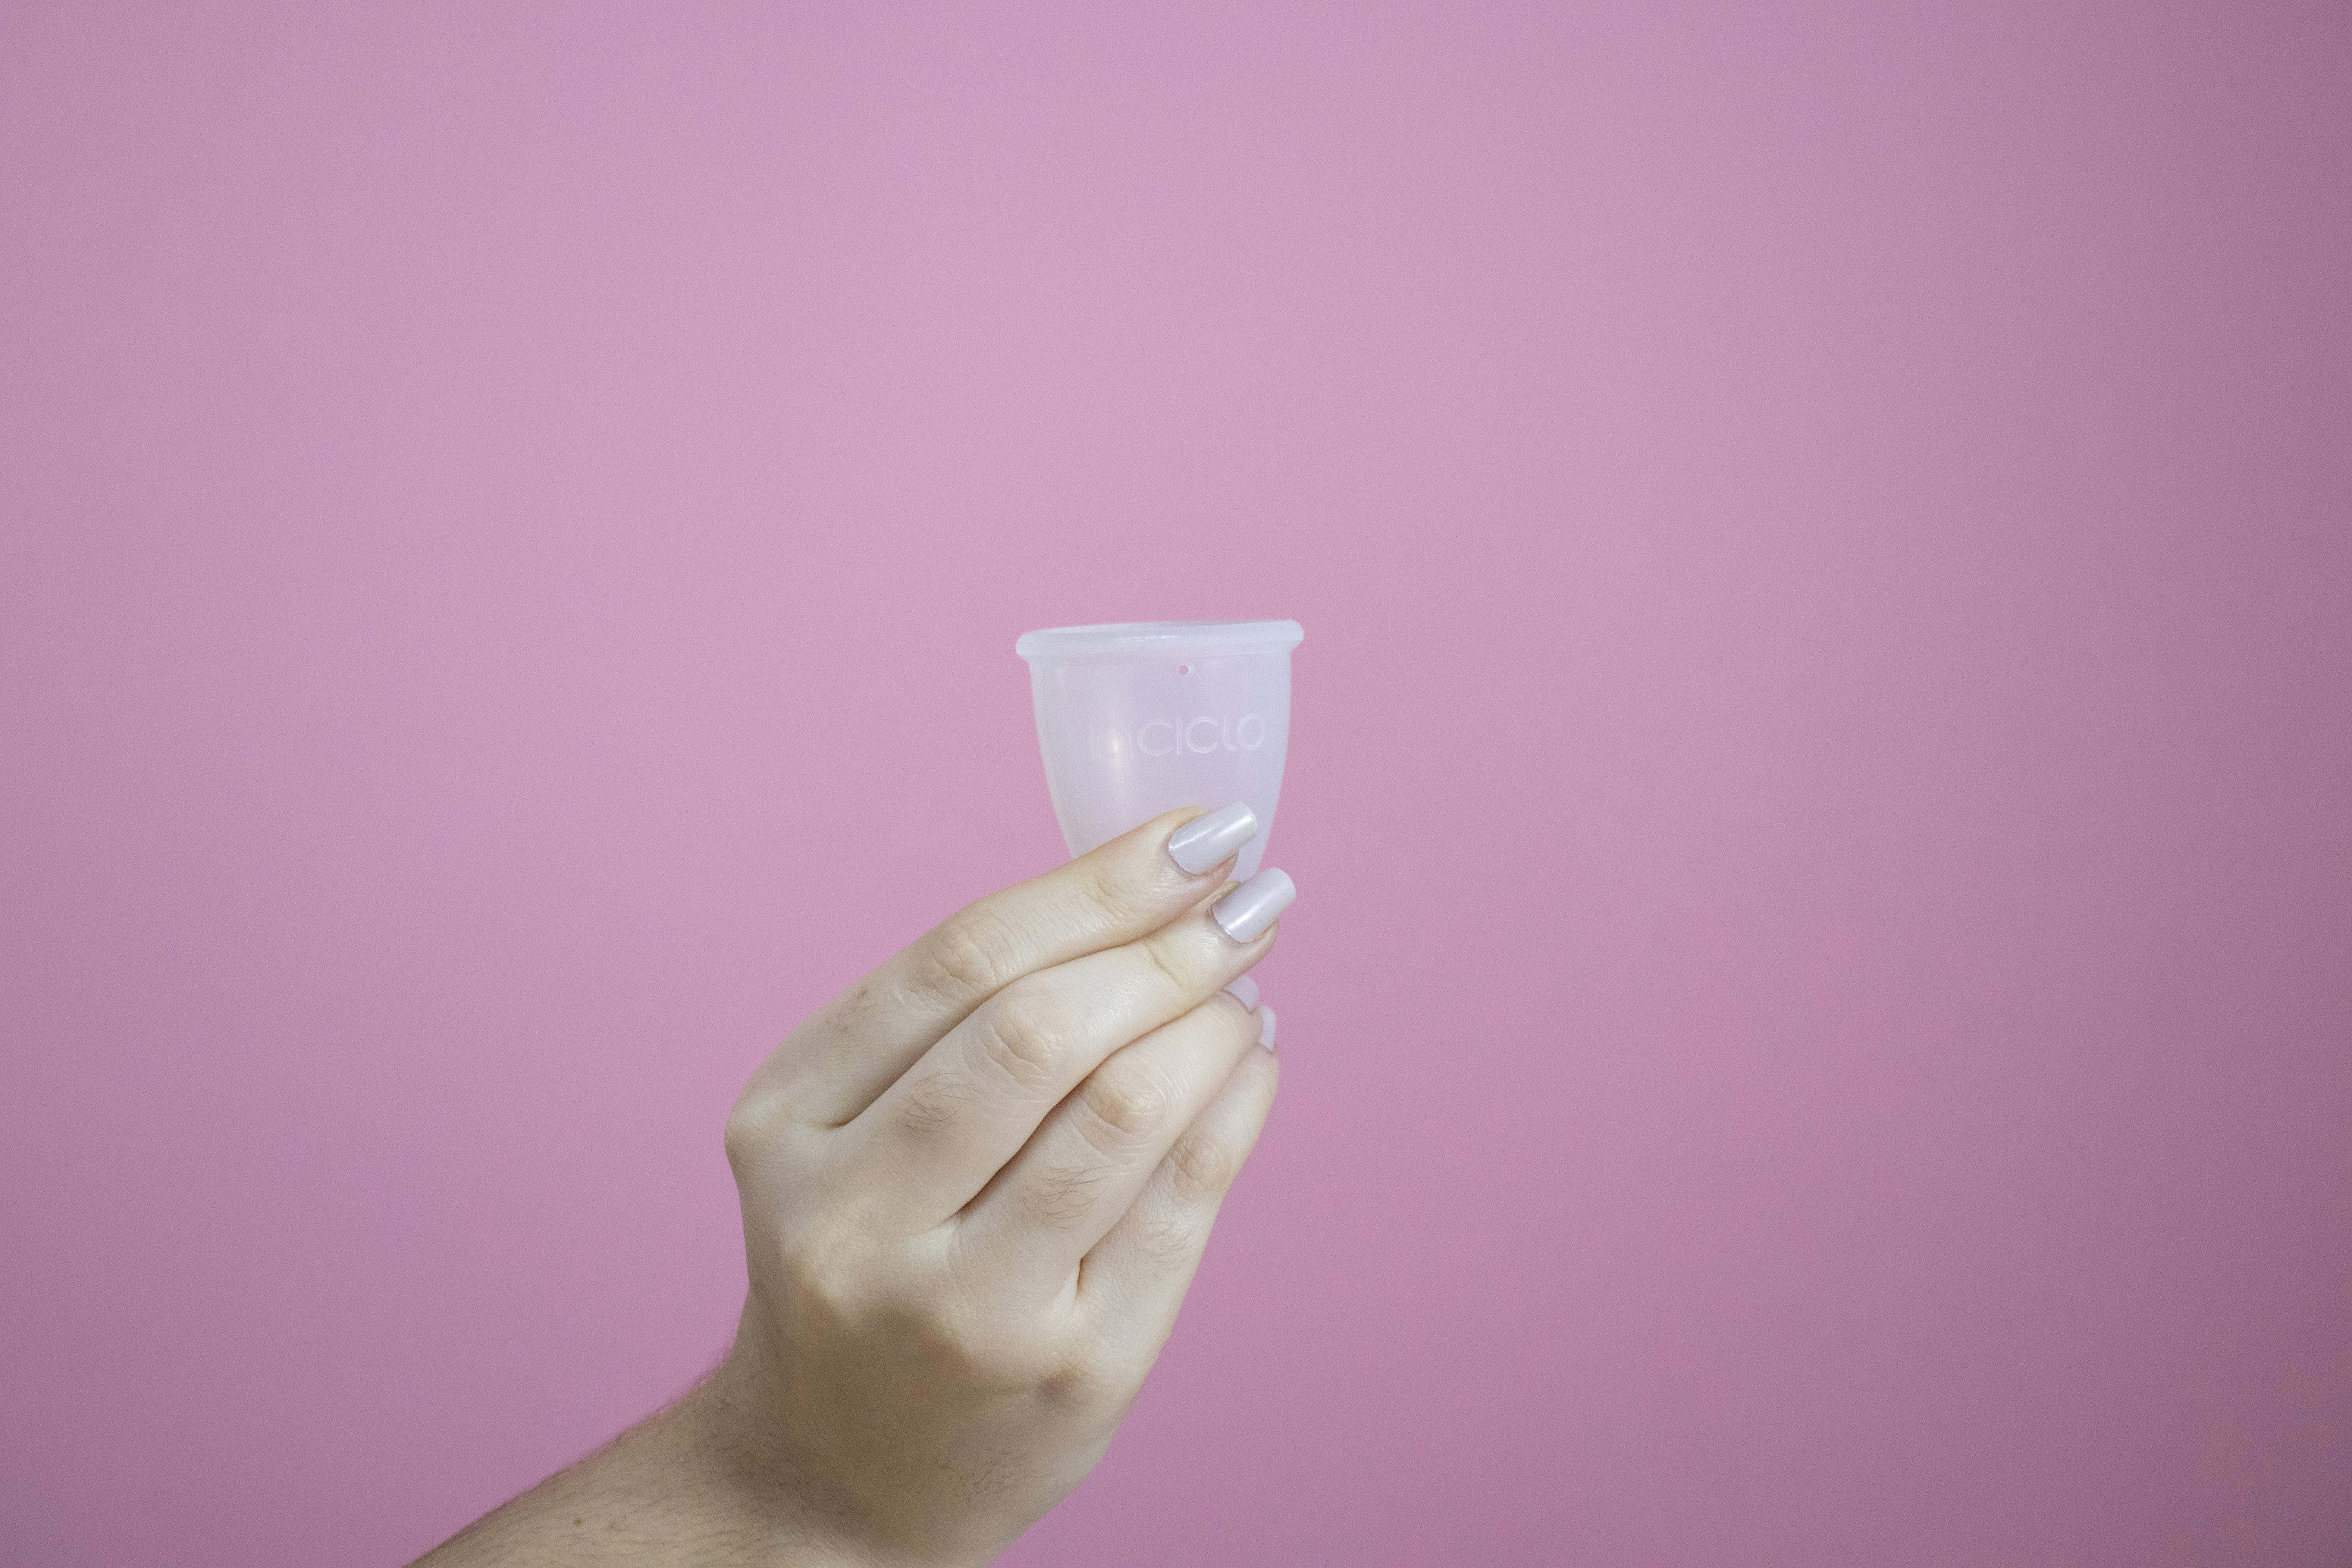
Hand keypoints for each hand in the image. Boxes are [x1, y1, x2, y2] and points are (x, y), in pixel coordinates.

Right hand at [706, 806, 1289, 1564]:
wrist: (841, 1468)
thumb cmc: (867, 1258)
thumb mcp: (847, 1130)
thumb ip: (961, 1019)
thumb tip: (1153, 891)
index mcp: (788, 1128)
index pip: (960, 964)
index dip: (1094, 882)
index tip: (1193, 831)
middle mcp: (857, 1221)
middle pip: (1038, 1031)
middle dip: (1165, 943)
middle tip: (1245, 894)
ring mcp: (966, 1309)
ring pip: (1122, 1111)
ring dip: (1212, 1019)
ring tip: (1243, 979)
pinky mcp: (1074, 1371)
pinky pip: (1183, 1201)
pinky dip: (1236, 1106)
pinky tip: (1250, 1058)